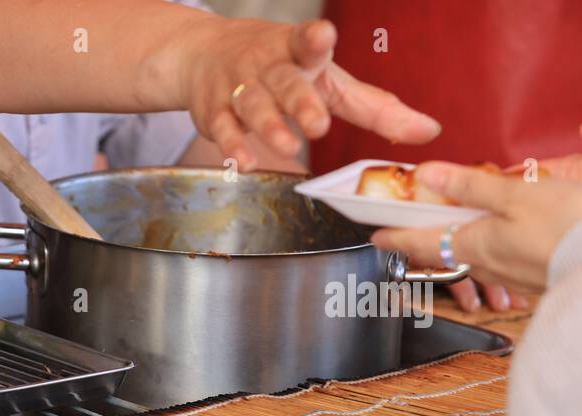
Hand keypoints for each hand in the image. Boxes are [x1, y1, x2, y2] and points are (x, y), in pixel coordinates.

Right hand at [175, 18, 440, 171]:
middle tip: (319, 124)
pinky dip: (232, 145)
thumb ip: (375, 108)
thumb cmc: (281, 68)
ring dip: (269, 127)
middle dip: (300, 101)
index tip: (323, 35)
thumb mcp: (328, 80)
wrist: (205, 54)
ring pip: (253, 105)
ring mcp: (238, 85)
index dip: (314, 39)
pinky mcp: (213, 109)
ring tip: (289, 147)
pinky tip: (243, 161)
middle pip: (284, 81)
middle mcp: (268, 64)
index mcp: (299, 50)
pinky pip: (222, 127)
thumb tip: (429, 131)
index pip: (307, 40)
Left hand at [372, 162, 581, 294]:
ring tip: (454, 229)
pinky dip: (490, 249)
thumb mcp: (515, 196)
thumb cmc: (567, 227)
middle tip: (410, 230)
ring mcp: (511, 276)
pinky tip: (500, 240)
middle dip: (425, 240)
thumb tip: (427, 174)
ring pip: (473, 258)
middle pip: (445, 252)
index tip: (376, 236)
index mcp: (474, 246)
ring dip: (459, 245)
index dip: (396, 237)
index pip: (421, 242)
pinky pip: (500, 264)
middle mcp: (486, 266)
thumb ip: (470, 186)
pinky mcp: (533, 278)